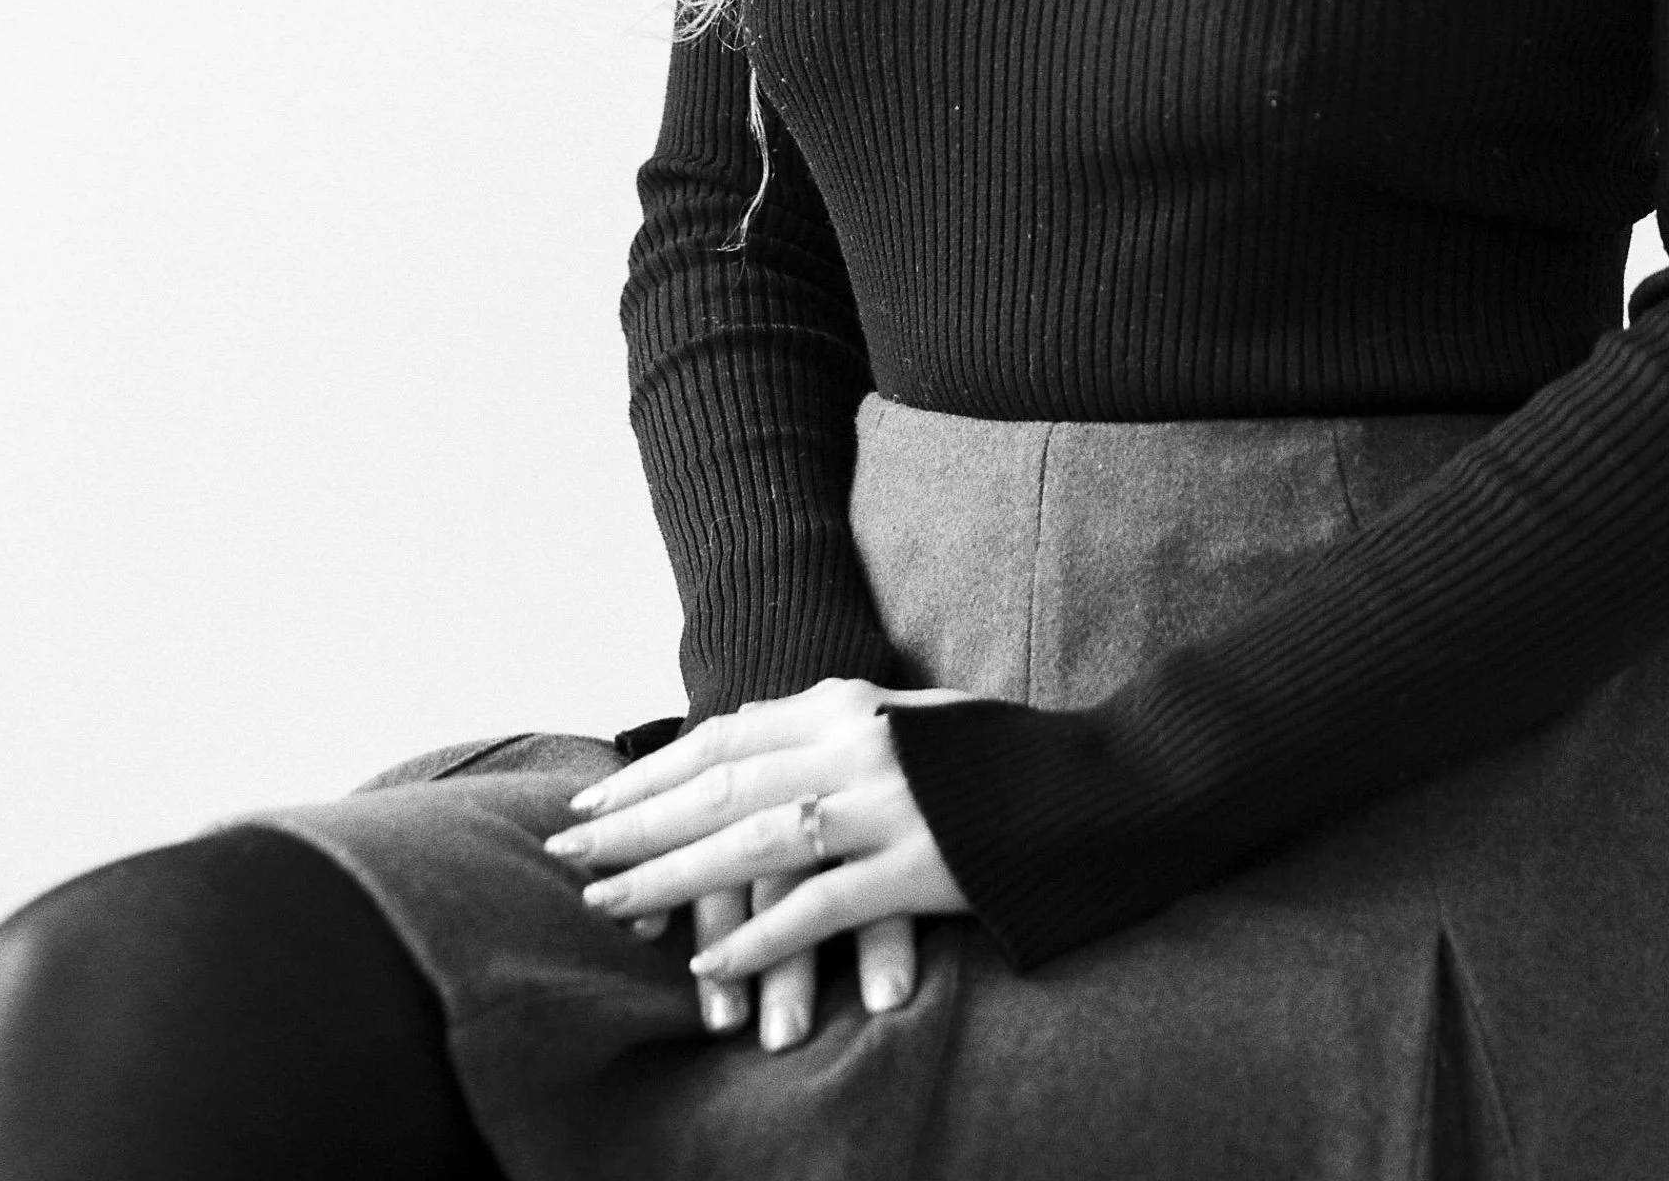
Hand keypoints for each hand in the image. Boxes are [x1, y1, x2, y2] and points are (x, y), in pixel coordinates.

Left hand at [544, 676, 974, 1051]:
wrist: (1100, 779)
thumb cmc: (995, 753)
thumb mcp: (903, 716)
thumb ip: (828, 724)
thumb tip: (746, 735)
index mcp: (848, 701)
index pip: (722, 737)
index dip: (650, 775)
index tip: (590, 808)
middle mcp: (858, 742)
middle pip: (721, 788)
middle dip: (636, 826)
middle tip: (567, 859)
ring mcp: (889, 803)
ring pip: (755, 843)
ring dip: (675, 880)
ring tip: (611, 907)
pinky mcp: (922, 864)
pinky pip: (823, 904)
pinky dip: (764, 937)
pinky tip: (715, 967)